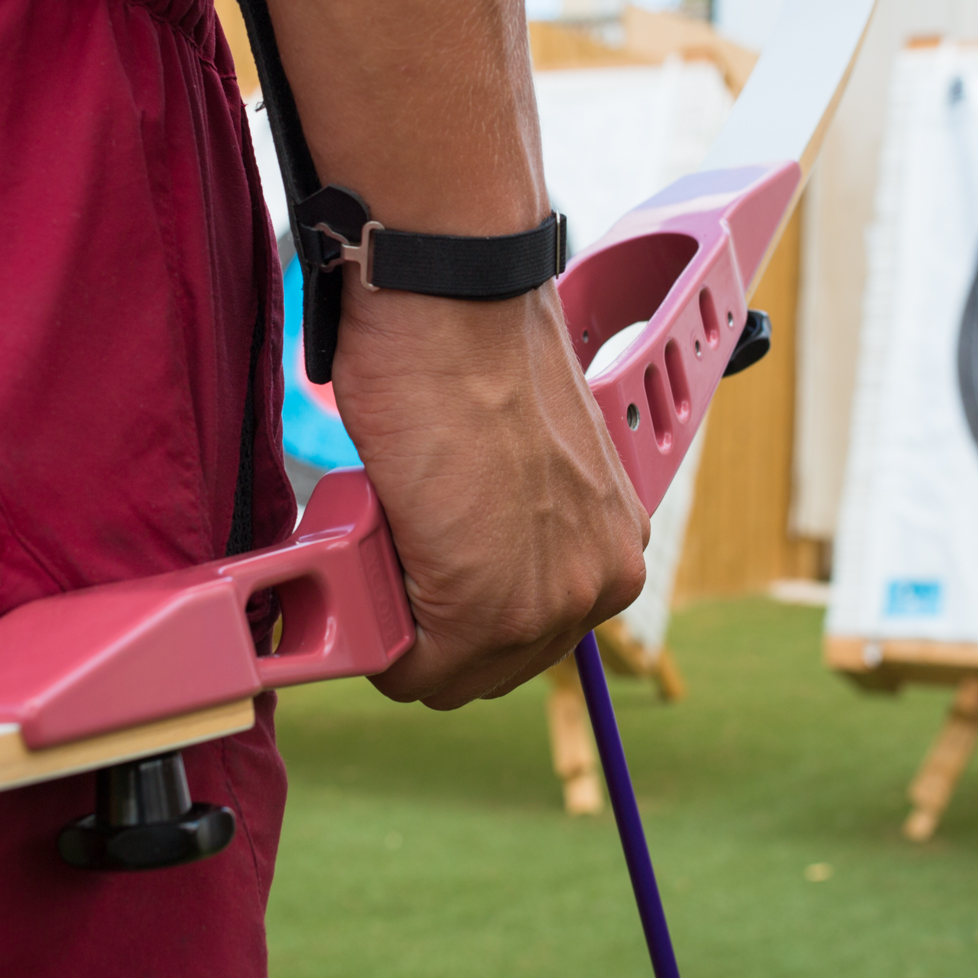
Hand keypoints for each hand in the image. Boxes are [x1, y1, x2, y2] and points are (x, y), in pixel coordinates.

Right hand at [331, 278, 649, 709]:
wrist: (454, 302)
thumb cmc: (471, 353)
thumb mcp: (520, 461)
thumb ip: (512, 525)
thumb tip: (457, 551)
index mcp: (613, 544)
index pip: (527, 639)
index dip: (456, 613)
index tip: (419, 569)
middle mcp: (601, 582)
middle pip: (489, 669)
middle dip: (427, 625)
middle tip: (391, 551)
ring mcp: (550, 603)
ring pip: (444, 675)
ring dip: (394, 619)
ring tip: (383, 530)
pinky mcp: (486, 609)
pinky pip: (407, 668)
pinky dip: (365, 625)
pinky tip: (366, 542)